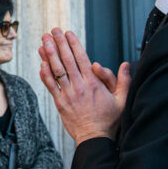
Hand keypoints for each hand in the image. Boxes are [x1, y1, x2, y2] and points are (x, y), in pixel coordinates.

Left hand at [38, 28, 130, 144]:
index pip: (82, 58)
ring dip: (49, 54)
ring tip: (43, 41)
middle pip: (67, 60)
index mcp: (94, 83)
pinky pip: (51, 86)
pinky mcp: (60, 103)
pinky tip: (41, 64)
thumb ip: (124, 81)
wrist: (94, 138)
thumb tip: (126, 64)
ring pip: (57, 70)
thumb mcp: (122, 100)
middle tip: (52, 31)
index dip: (73, 44)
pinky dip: (45, 74)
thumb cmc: (109, 120)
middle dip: (59, 43)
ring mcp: (68, 94)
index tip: (67, 33)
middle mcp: (80, 86)